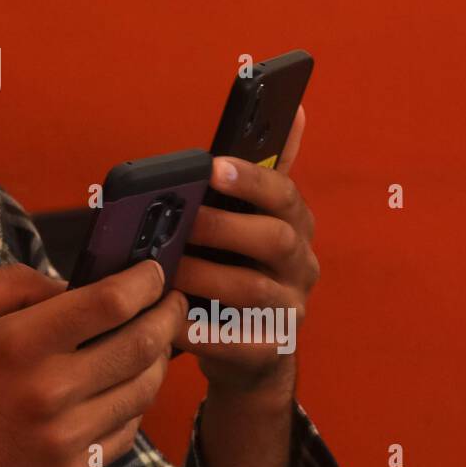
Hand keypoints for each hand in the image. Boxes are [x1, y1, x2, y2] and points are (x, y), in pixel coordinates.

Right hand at [0, 260, 187, 466]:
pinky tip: (126, 383)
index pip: (110, 303)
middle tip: (173, 300)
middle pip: (140, 345)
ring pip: (142, 390)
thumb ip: (14, 283)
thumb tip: (73, 285)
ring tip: (156, 339)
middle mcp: (49, 392)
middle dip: (167, 315)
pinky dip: (134, 402)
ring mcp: (65, 439)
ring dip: (159, 358)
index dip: (144, 281)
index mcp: (19, 344)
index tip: (155, 270)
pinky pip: (125, 431)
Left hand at [172, 104, 315, 395]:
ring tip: (165, 270)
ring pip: (253, 291)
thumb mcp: (250, 224)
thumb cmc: (237, 271)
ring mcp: (290, 312)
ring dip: (204, 276)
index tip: (212, 165)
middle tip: (179, 222)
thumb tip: (297, 111)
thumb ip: (260, 176)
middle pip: (276, 239)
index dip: (250, 178)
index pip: (284, 194)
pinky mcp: (268, 352)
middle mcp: (301, 266)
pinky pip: (235, 341)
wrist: (250, 356)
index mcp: (294, 226)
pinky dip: (200, 330)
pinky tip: (170, 319)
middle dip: (223, 227)